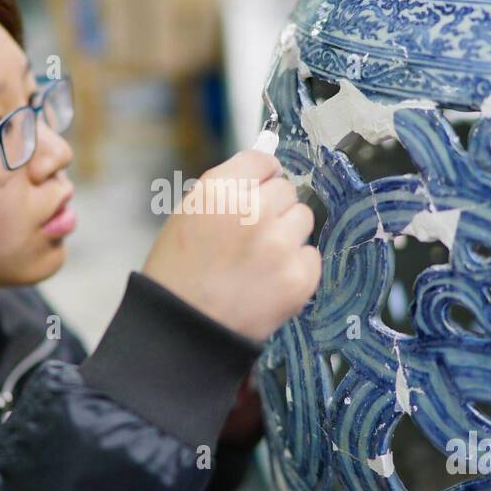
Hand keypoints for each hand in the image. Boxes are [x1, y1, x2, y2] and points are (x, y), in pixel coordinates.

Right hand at [141, 150, 320, 342]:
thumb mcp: (188, 214)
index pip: (262, 160)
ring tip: (259, 260)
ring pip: (303, 218)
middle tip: (251, 237)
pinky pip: (311, 255)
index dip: (261, 176)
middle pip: (286, 189)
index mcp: (219, 191)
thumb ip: (228, 188)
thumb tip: (266, 168)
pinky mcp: (299, 276)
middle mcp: (254, 211)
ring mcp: (280, 244)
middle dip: (273, 208)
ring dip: (287, 235)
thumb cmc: (179, 275)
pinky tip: (268, 281)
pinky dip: (295, 267)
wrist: (183, 330)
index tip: (260, 188)